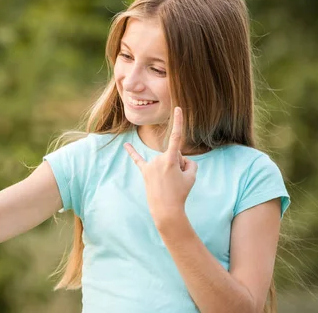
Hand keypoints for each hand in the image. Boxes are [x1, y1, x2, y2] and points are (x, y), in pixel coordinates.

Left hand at [124, 107, 197, 227]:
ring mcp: (150, 166)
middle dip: (179, 165)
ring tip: (169, 184)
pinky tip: (126, 145)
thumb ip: (189, 163)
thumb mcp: (192, 176)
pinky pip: (138, 160)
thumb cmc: (181, 193)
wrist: (167, 210)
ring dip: (169, 170)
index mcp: (171, 158)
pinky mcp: (145, 172)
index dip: (179, 122)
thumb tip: (180, 160)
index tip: (178, 108)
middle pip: (174, 155)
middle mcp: (158, 159)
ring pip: (164, 160)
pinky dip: (132, 152)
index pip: (177, 136)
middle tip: (177, 181)